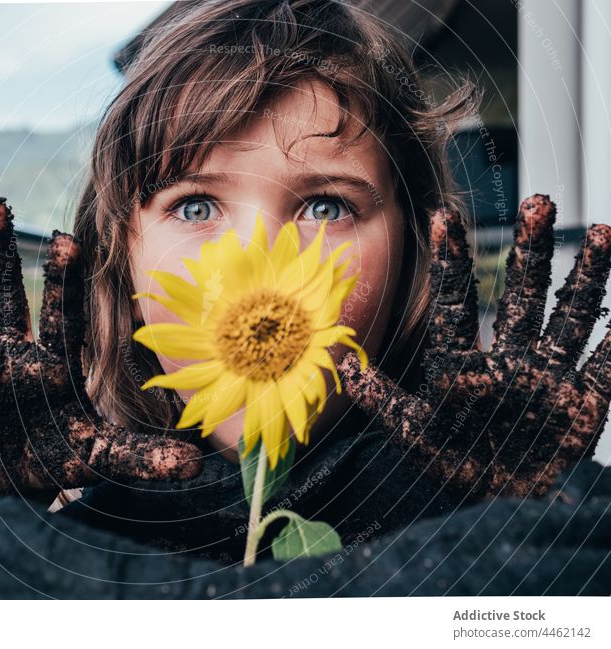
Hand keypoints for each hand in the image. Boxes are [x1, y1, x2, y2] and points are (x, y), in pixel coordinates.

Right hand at [0, 197, 202, 497]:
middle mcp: (12, 352)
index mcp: (54, 360)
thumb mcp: (104, 456)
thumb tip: (195, 467)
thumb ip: (145, 455)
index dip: (63, 278)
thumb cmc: (65, 453)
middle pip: (5, 293)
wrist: (21, 476)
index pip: (62, 311)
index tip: (67, 238)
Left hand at [336, 194, 610, 502]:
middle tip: (536, 202)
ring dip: (588, 277)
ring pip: (570, 317)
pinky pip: (604, 370)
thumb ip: (378, 395)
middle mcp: (509, 360)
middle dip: (532, 251)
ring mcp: (548, 379)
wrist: (493, 510)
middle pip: (523, 295)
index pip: (456, 303)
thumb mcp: (409, 431)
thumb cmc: (449, 468)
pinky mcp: (582, 407)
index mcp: (465, 364)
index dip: (452, 262)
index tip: (444, 217)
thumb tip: (339, 357)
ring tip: (604, 231)